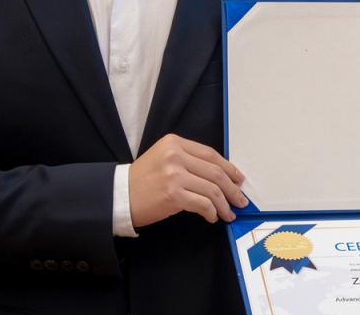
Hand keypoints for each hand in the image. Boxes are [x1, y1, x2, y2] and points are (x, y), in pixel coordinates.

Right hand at [129, 135, 246, 226]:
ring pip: (212, 189)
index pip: (211, 154)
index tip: (238, 179)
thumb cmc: (142, 180)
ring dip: (224, 204)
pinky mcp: (173, 194)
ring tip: (228, 213)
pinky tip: (212, 217)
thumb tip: (220, 176)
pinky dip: (211, 212)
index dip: (229, 168)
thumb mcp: (164, 159)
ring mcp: (174, 174)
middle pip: (215, 172)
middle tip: (240, 200)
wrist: (119, 196)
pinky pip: (202, 203)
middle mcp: (176, 155)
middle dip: (232, 189)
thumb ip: (189, 161)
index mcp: (175, 143)